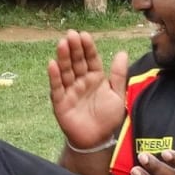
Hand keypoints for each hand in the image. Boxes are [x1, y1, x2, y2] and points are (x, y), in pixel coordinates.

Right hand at [47, 30, 128, 149]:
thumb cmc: (107, 118)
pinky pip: (57, 88)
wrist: (97, 140)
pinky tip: (52, 64)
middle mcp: (81, 82)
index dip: (88, 48)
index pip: (91, 59)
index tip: (84, 35)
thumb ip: (119, 75)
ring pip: (66, 71)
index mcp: (95, 78)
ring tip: (62, 44)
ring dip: (63, 58)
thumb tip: (122, 52)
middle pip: (77, 62)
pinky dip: (54, 76)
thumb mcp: (117, 95)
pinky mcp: (60, 102)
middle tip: (71, 34)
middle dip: (74, 48)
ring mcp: (70, 91)